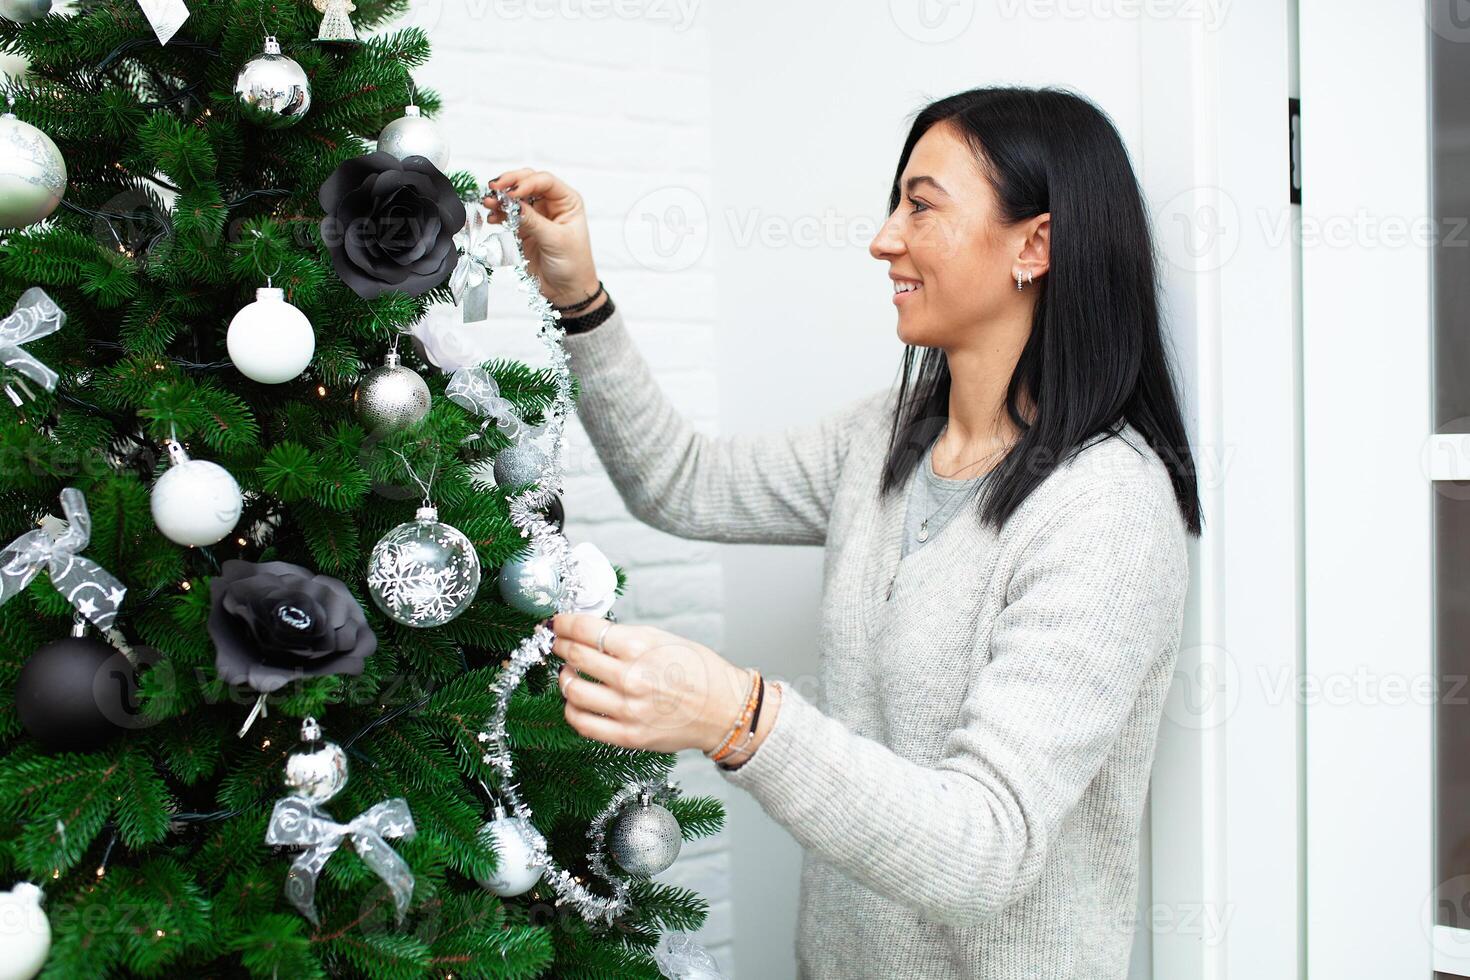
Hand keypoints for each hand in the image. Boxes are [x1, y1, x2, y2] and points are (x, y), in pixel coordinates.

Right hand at [484, 169, 603, 308]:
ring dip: (500, 199)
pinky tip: (492, 217)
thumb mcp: (555, 240)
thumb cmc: (573, 265)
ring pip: (514, 198)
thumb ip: (533, 220)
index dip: (526, 183)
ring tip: (488, 203)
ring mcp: (536, 215)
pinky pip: (508, 214)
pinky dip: (498, 213)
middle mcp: (551, 204)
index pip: (544, 181)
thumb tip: (512, 203)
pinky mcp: (524, 228)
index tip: (512, 193)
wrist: (567, 291)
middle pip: (527, 182)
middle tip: (494, 189)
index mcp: (567, 201)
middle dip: (510, 184)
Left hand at [549, 612, 752, 754]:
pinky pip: (583, 724)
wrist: (725, 710)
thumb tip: (591, 632)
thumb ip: (626, 637)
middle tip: (558, 642)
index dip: (564, 623)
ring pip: (572, 690)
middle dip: (560, 645)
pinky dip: (572, 709)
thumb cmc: (699, 672)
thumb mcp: (665, 639)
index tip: (558, 622)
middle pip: (574, 655)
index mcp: (640, 647)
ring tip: (569, 672)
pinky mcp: (628, 735)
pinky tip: (576, 701)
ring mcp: (628, 709)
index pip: (585, 629)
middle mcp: (631, 677)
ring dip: (564, 677)